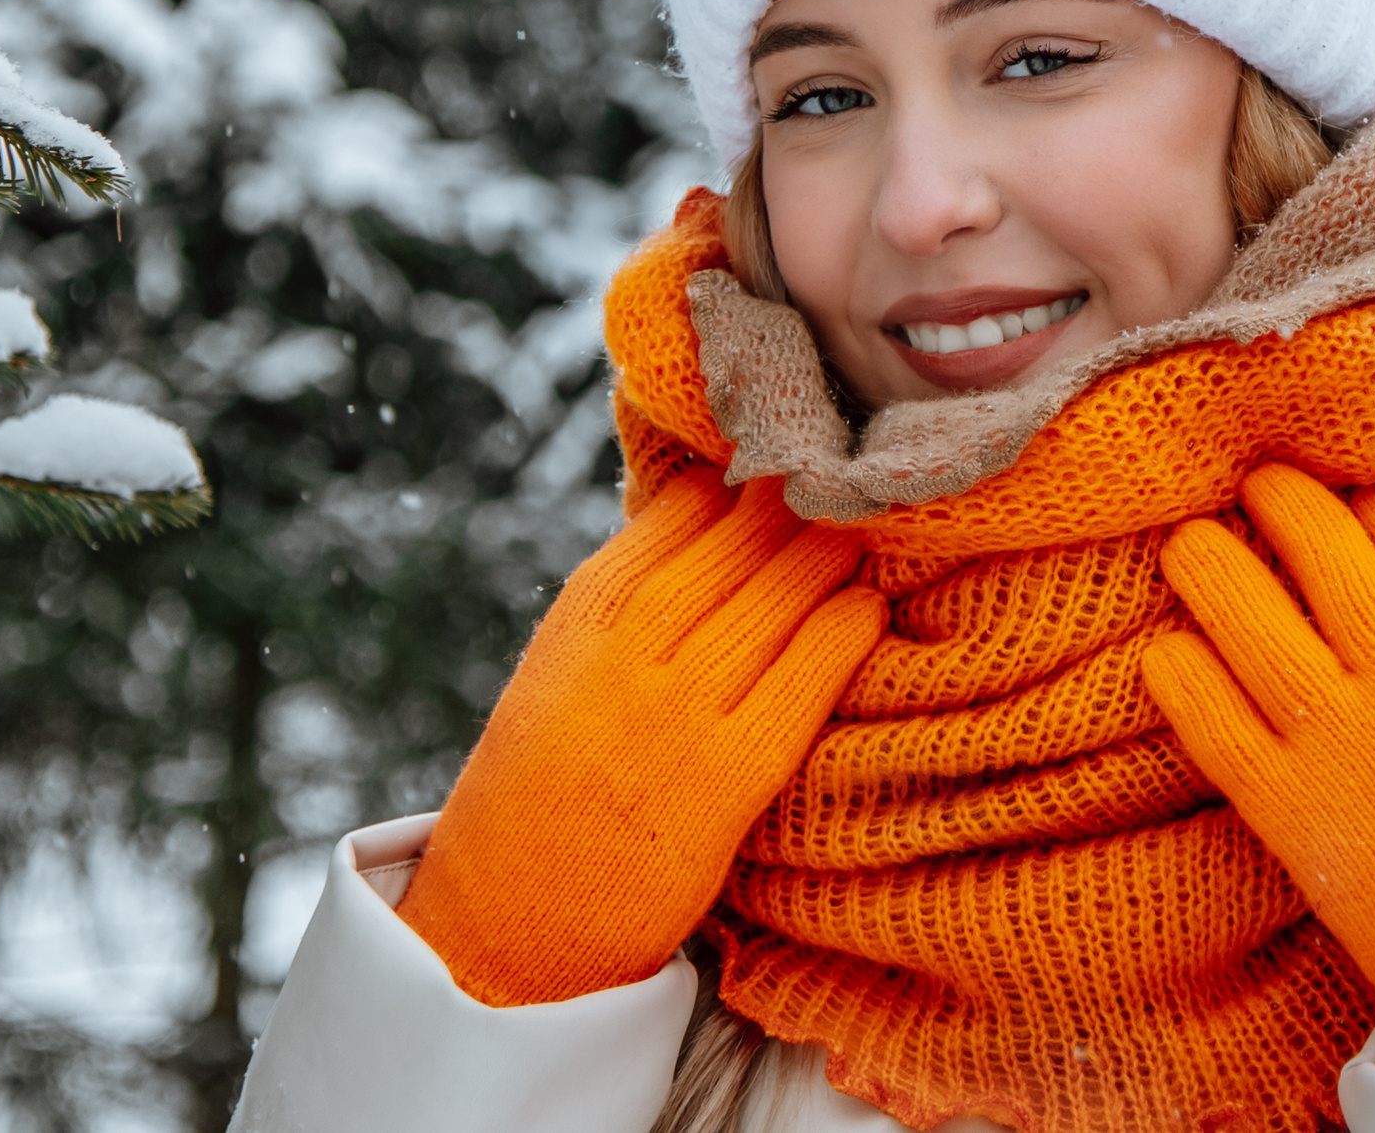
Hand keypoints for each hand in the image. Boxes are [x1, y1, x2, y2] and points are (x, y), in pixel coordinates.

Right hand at [398, 466, 886, 1006]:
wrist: (509, 914)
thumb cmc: (541, 785)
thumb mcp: (560, 665)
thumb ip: (625, 602)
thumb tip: (704, 524)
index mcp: (586, 610)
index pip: (685, 509)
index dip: (747, 481)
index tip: (786, 460)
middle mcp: (632, 647)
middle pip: (742, 543)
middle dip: (799, 507)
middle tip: (846, 482)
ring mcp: (680, 710)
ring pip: (778, 601)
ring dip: (830, 559)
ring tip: (863, 537)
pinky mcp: (726, 777)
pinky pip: (801, 685)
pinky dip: (840, 637)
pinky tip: (865, 613)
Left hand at [1141, 463, 1374, 1062]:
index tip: (1355, 486)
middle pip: (1323, 547)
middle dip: (1282, 499)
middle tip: (1256, 482)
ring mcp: (1342, 740)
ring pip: (1249, 614)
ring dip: (1208, 564)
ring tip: (1189, 540)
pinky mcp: (1286, 810)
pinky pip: (1208, 718)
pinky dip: (1178, 673)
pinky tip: (1167, 650)